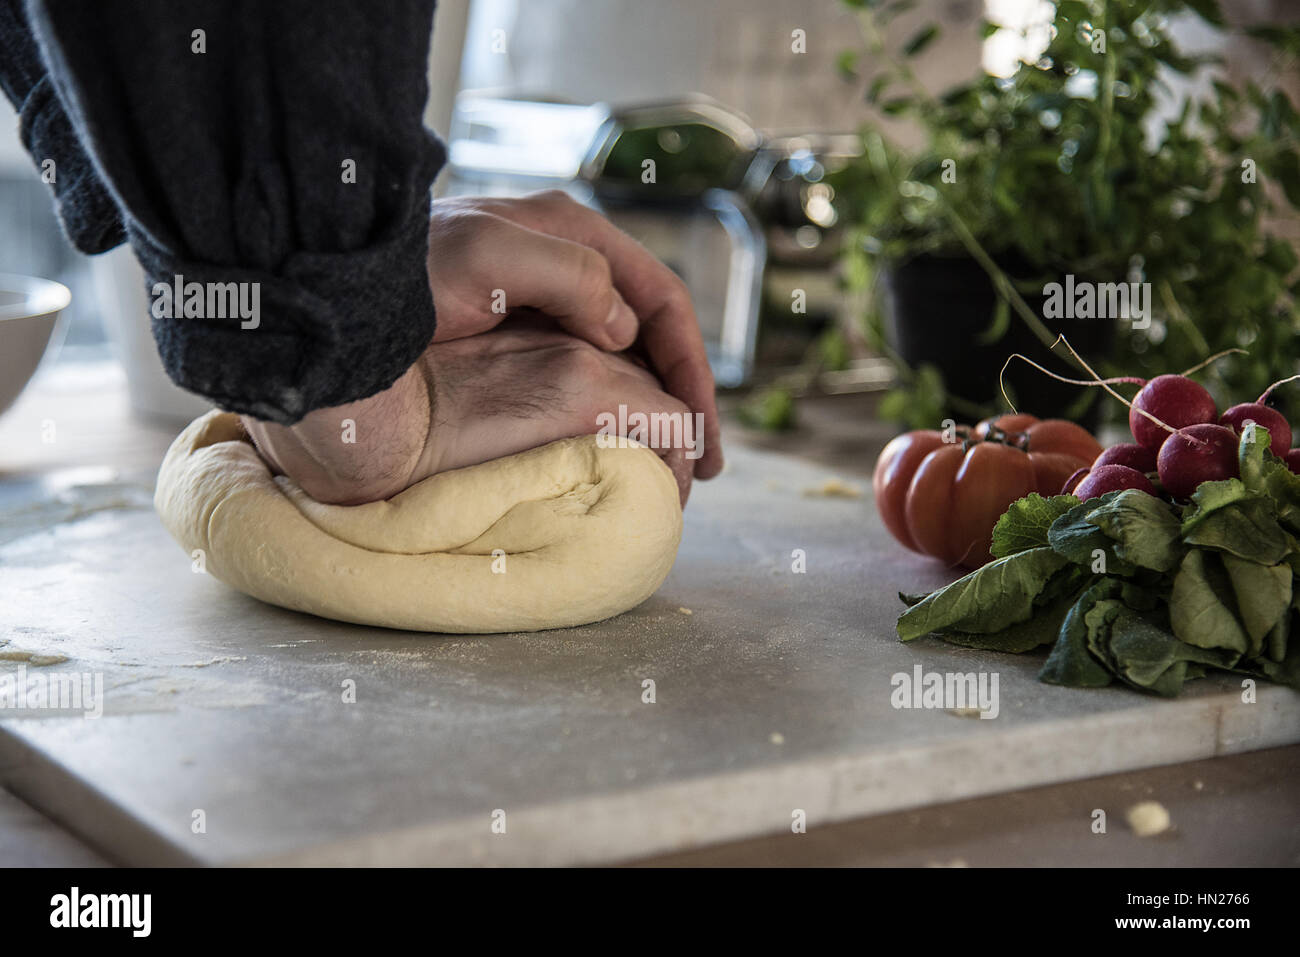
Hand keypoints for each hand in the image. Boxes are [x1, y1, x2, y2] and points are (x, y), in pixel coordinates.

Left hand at [242, 191, 721, 504]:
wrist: (312, 335)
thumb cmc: (388, 284)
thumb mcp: (485, 254)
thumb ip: (571, 275)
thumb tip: (621, 330)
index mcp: (562, 237)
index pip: (655, 299)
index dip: (690, 366)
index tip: (700, 433)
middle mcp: (554, 275)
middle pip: (646, 334)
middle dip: (681, 396)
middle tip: (699, 465)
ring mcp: (529, 318)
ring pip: (619, 364)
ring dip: (652, 413)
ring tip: (668, 469)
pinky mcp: (503, 358)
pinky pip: (577, 385)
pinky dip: (609, 419)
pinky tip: (617, 452)